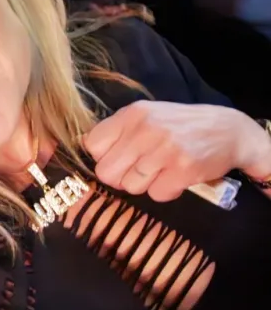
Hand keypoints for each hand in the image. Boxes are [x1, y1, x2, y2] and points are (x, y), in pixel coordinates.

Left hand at [83, 101, 270, 201]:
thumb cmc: (179, 126)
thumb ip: (117, 130)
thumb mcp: (146, 116)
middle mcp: (146, 130)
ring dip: (144, 184)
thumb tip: (83, 145)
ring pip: (130, 186)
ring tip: (161, 169)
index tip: (118, 157)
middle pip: (106, 172)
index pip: (92, 145)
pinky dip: (165, 191)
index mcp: (132, 114)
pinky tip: (175, 176)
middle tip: (138, 170)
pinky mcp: (183, 170)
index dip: (103, 157)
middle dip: (120, 177)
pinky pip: (156, 195)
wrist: (227, 130)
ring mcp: (165, 150)